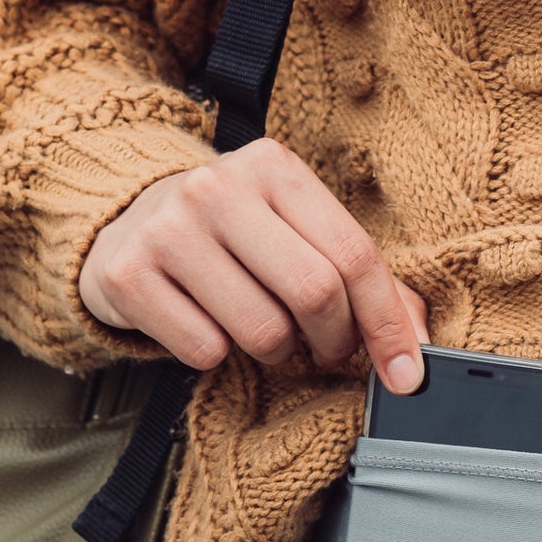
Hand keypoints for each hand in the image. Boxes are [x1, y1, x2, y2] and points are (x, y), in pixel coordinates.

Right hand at [78, 138, 429, 391]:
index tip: (407, 373)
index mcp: (274, 167)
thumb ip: (356, 273)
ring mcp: (169, 228)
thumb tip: (418, 341)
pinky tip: (206, 323)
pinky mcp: (129, 274)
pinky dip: (218, 355)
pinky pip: (205, 350)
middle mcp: (219, 188)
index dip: (388, 322)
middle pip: (314, 292)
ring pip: (261, 331)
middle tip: (326, 350)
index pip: (352, 252)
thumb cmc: (230, 232)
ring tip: (263, 328)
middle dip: (334, 340)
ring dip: (276, 351)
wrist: (123, 220)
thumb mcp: (292, 227)